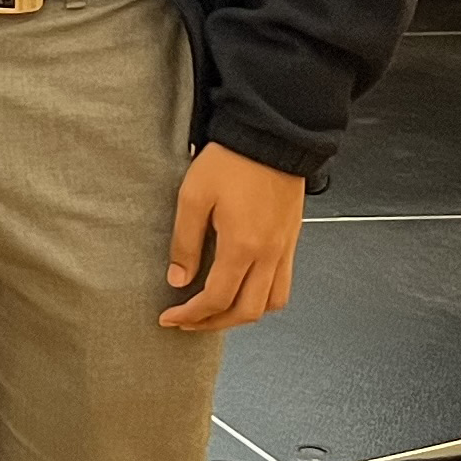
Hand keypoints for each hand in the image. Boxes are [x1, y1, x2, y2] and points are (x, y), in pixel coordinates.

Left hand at [161, 142, 305, 331]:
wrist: (271, 137)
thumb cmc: (232, 161)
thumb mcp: (193, 197)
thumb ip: (185, 243)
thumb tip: (178, 280)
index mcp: (243, 246)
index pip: (217, 299)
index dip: (191, 315)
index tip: (170, 317)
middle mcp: (269, 254)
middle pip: (246, 311)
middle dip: (213, 323)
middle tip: (187, 322)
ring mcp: (284, 249)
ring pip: (271, 303)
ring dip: (241, 314)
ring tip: (214, 311)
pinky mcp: (291, 240)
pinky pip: (283, 284)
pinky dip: (262, 298)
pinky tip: (241, 288)